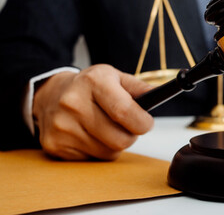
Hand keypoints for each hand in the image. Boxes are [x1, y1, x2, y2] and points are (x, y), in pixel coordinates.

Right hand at [33, 64, 153, 160]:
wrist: (50, 95)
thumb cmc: (90, 88)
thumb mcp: (114, 77)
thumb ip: (140, 88)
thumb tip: (160, 95)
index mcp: (93, 82)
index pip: (125, 112)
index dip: (143, 123)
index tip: (146, 123)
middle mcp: (74, 103)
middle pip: (120, 139)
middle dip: (131, 135)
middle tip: (126, 126)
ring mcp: (62, 126)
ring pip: (109, 152)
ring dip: (115, 144)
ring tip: (106, 128)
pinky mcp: (55, 145)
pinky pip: (93, 159)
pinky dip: (98, 150)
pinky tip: (90, 135)